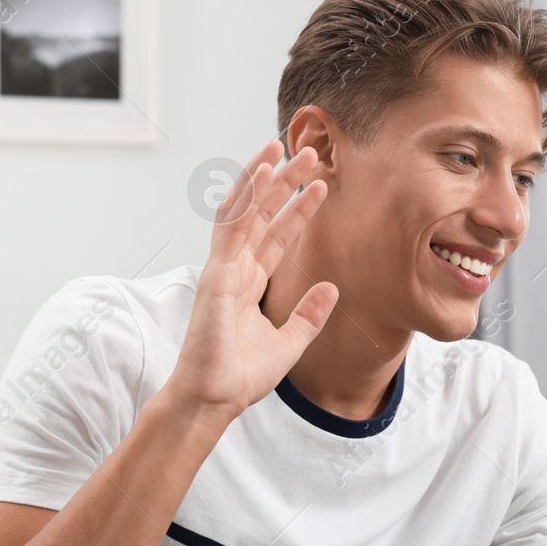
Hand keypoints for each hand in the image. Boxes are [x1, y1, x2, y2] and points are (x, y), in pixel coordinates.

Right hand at [160, 139, 337, 422]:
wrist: (215, 398)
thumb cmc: (241, 376)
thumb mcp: (289, 343)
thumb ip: (309, 315)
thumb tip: (331, 288)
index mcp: (248, 283)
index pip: (276, 236)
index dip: (298, 210)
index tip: (321, 186)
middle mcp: (235, 269)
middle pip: (261, 214)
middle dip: (284, 183)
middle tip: (310, 154)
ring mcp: (223, 268)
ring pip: (244, 210)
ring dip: (264, 178)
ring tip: (284, 147)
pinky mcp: (216, 273)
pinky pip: (232, 225)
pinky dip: (245, 196)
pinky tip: (261, 171)